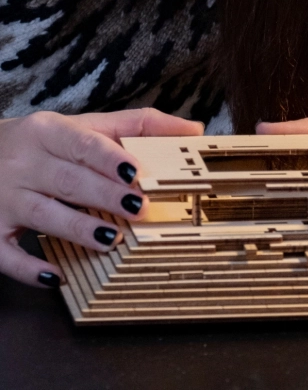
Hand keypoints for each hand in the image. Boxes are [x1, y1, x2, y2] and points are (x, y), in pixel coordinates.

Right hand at [0, 108, 202, 287]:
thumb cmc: (48, 142)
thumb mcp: (85, 125)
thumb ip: (139, 125)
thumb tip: (194, 130)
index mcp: (50, 131)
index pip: (83, 143)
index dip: (110, 159)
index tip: (137, 173)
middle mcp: (25, 162)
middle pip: (68, 180)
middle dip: (104, 196)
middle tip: (139, 209)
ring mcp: (3, 197)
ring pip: (41, 214)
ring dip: (77, 229)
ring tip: (111, 240)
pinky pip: (5, 253)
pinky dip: (29, 268)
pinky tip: (57, 276)